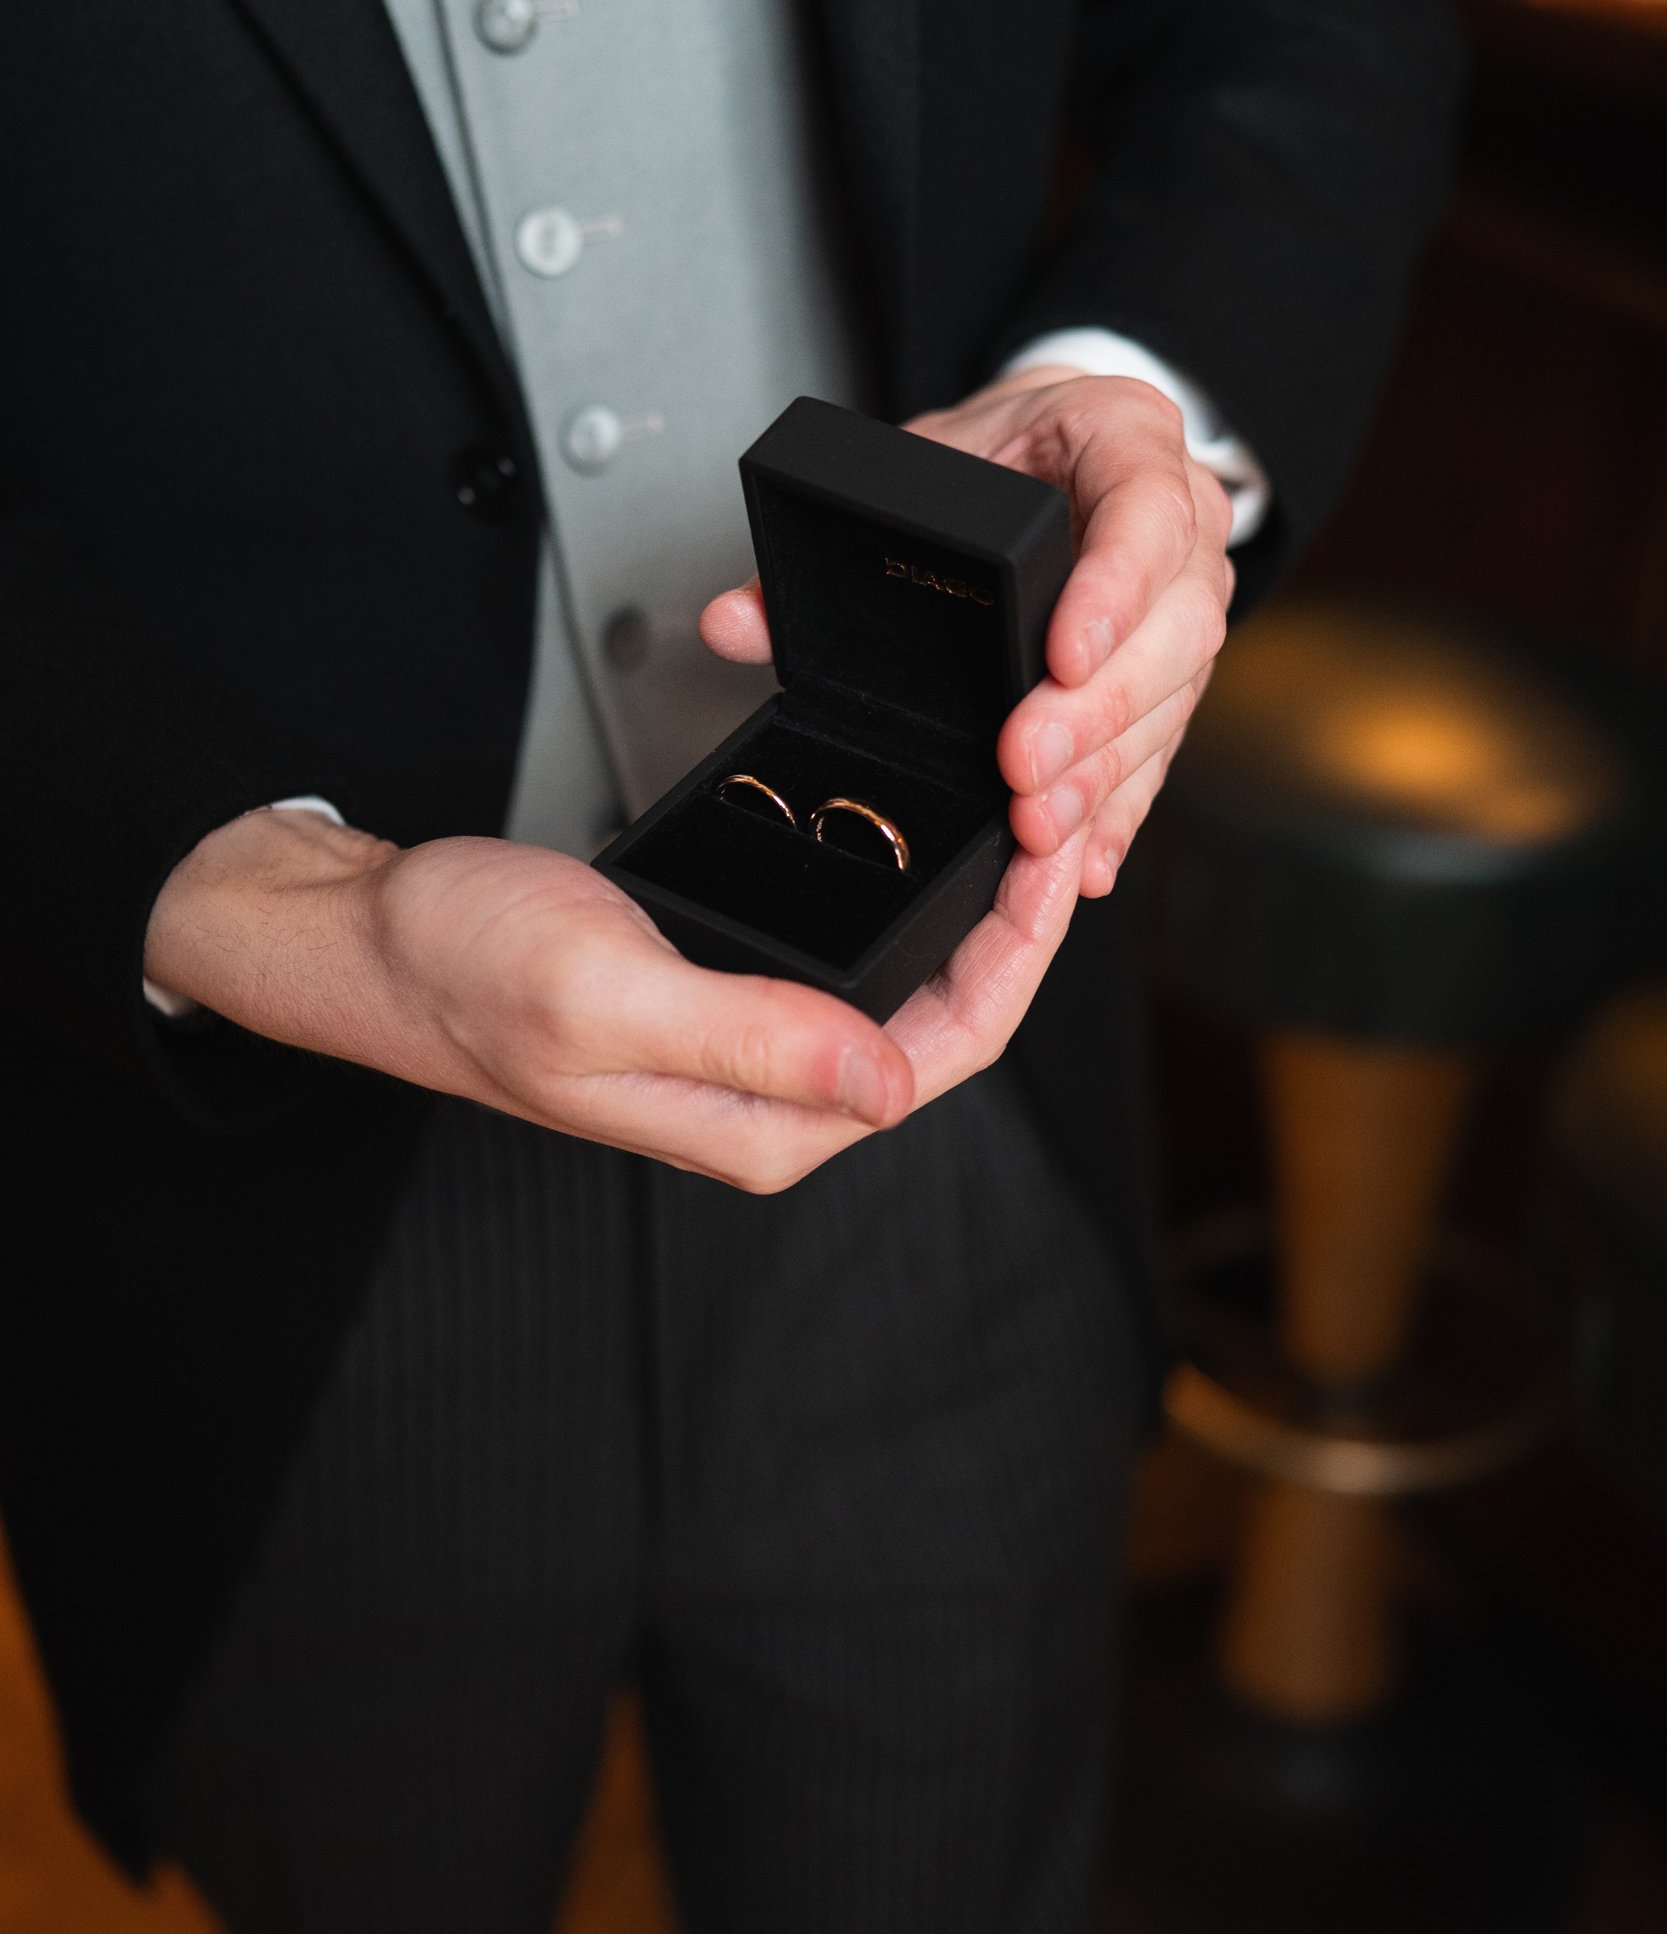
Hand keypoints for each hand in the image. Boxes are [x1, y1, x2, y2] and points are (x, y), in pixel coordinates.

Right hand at [143, 804, 1084, 1191]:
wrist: (372, 937)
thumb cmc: (462, 968)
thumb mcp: (610, 993)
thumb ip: (753, 1039)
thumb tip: (889, 1084)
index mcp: (761, 1125)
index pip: (947, 1054)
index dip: (1020, 957)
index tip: (1052, 853)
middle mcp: (768, 1104)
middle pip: (946, 1026)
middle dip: (1014, 925)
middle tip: (1054, 808)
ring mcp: (750, 1056)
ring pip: (906, 992)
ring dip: (971, 914)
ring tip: (1019, 818)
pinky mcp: (727, 1003)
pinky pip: (852, 962)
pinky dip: (905, 904)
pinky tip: (927, 851)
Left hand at [700, 368, 1234, 898]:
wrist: (1051, 455)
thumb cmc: (994, 452)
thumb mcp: (915, 466)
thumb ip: (826, 543)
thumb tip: (736, 623)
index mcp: (1125, 438)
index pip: (1145, 508)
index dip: (1114, 588)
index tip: (1063, 655)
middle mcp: (1180, 523)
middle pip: (1172, 626)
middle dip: (1095, 713)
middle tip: (1027, 769)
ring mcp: (1185, 604)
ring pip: (1171, 699)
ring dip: (1102, 776)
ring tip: (1038, 832)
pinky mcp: (1173, 677)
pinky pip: (1158, 750)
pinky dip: (1115, 810)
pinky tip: (1081, 861)